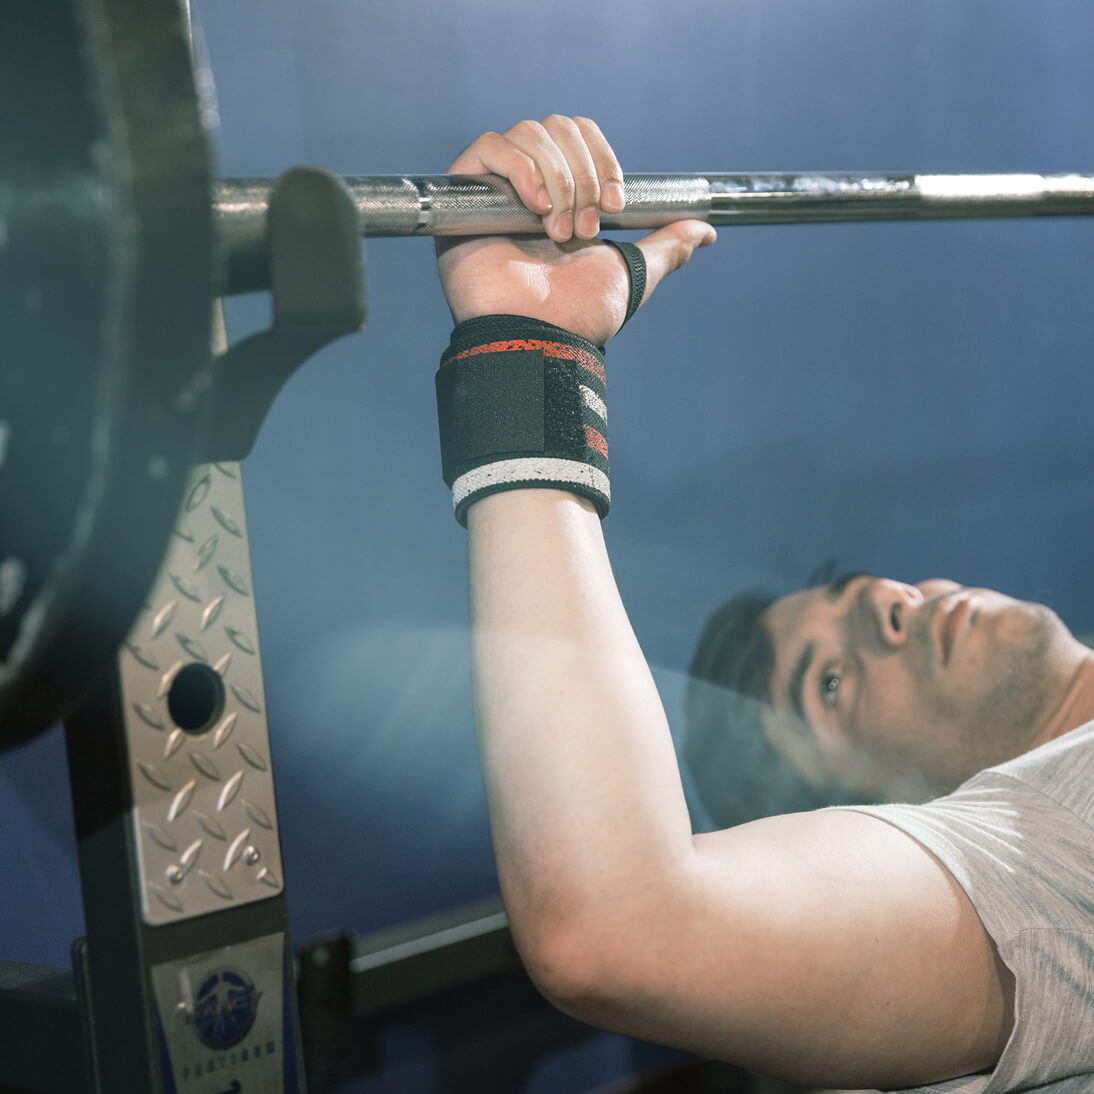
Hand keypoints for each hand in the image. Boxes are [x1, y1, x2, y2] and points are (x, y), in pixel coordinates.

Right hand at [436, 116, 716, 345]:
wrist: (540, 336)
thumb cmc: (579, 314)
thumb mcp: (633, 273)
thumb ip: (666, 247)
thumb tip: (706, 231)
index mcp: (564, 197)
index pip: (581, 135)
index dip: (604, 161)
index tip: (618, 206)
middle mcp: (527, 187)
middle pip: (557, 127)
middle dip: (583, 175)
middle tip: (586, 229)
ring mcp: (494, 190)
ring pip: (529, 134)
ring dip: (556, 181)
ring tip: (558, 233)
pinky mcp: (463, 196)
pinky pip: (490, 147)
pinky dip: (520, 169)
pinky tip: (535, 209)